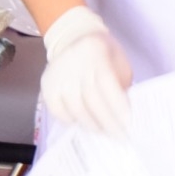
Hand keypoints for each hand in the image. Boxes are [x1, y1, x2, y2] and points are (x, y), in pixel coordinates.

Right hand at [39, 4, 132, 135]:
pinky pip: (59, 112)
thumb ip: (122, 85)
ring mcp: (57, 75)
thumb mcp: (119, 62)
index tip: (128, 125)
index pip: (106, 84)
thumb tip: (123, 116)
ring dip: (92, 125)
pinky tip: (84, 124)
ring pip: (75, 109)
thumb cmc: (103, 54)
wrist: (74, 39)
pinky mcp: (46, 86)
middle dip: (108, 123)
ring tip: (104, 133)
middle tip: (119, 136)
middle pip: (91, 100)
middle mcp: (73, 63)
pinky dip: (72, 121)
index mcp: (95, 52)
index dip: (117, 107)